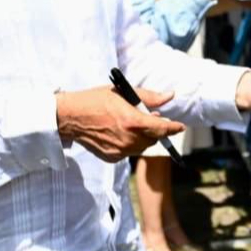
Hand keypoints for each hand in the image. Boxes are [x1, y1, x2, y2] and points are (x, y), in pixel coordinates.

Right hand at [56, 85, 184, 162]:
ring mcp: (120, 151)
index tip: (180, 126)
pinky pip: (128, 152)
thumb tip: (169, 96)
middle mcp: (128, 140)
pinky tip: (118, 133)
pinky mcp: (112, 158)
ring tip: (131, 124)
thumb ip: (149, 96)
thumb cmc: (96, 100)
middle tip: (149, 118)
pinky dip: (129, 143)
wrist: (71, 117)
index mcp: (133, 122)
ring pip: (142, 147)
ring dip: (142, 137)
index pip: (162, 129)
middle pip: (153, 139)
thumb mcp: (123, 93)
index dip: (174, 128)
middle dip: (155, 129)